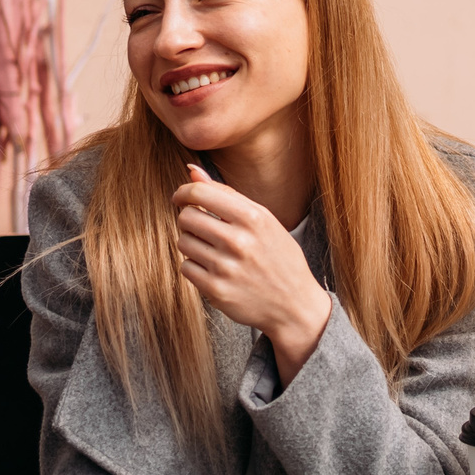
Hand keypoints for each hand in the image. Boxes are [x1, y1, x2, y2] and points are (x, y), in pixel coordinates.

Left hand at [174, 167, 331, 382]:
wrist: (294, 304)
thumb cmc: (278, 255)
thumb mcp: (262, 219)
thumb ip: (226, 194)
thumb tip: (191, 170)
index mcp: (252, 217)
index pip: (199, 193)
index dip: (183, 193)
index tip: (180, 198)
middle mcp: (238, 241)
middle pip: (186, 217)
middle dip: (189, 219)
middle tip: (203, 228)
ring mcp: (226, 268)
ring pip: (183, 242)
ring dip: (192, 243)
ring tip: (212, 249)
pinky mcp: (216, 291)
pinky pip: (186, 267)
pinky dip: (194, 266)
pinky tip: (213, 268)